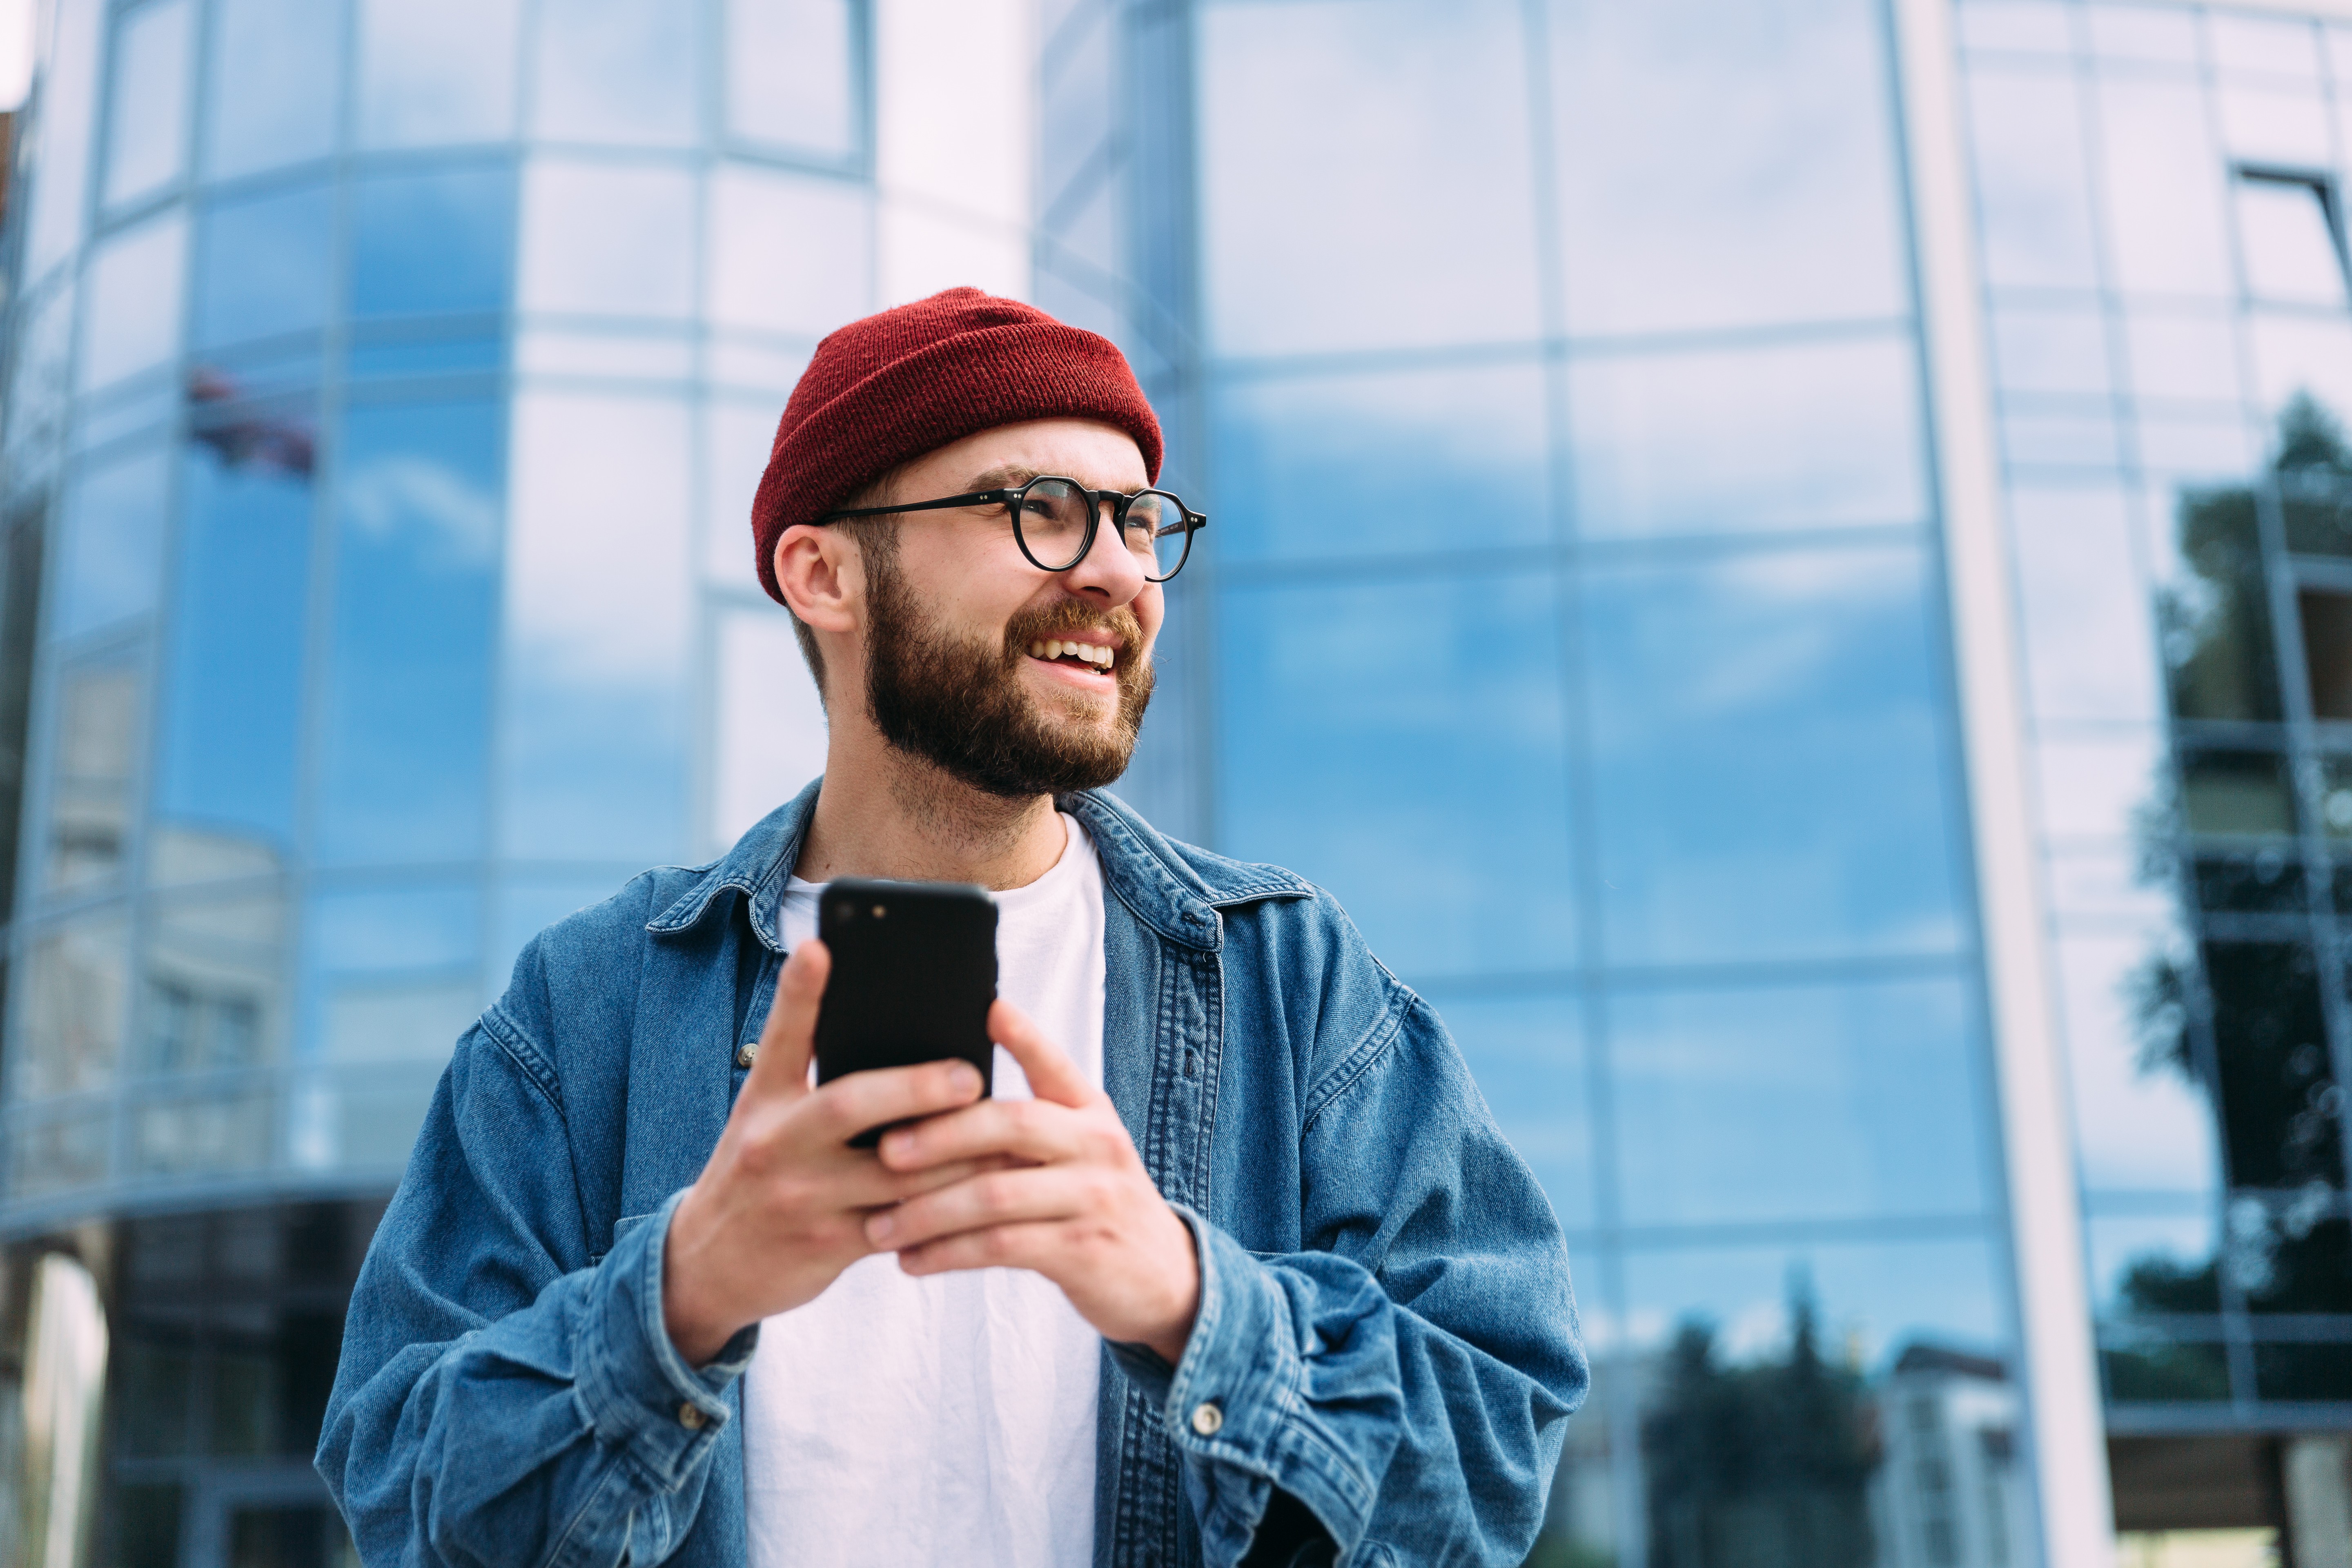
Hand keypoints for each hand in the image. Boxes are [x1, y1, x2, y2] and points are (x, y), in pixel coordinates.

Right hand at [660, 940, 999, 1364]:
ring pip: (892, 1171)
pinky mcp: (827, 1246)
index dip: (798, 992)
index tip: (819, 947)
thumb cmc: (758, 1171)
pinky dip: (944, 1207)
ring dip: (954, 1152)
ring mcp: (801, 1197)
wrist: (705, 1266)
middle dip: (915, 1087)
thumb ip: (811, 1076)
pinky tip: (985, 1192)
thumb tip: (889, 1026)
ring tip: (1006, 1131)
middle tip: (971, 1074)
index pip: (781, 1038)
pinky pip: (900, 1224)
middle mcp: (775, 1144)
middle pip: (848, 1103)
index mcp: (762, 1101)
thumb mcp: (764, 1117)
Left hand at [862, 1000, 1200, 1363]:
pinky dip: (948, 1254)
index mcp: (1090, 1111)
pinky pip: (1001, 1247)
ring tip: (879, 1225)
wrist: (1162, 1276)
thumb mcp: (1081, 1149)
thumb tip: (943, 1094)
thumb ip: (1031, 1123)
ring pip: (996, 1195)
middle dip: (940, 1135)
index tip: (988, 1007)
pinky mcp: (1082, 1251)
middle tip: (884, 1151)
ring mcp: (1093, 1198)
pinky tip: (911, 1260)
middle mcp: (1096, 1145)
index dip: (1024, 1035)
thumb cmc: (1093, 1203)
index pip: (1054, 1064)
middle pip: (1012, 1125)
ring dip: (928, 1211)